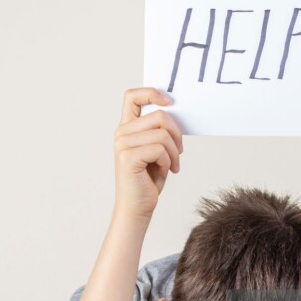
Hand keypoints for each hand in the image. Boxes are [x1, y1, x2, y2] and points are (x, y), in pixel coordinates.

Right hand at [113, 88, 182, 220]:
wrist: (137, 207)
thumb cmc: (148, 179)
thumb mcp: (155, 149)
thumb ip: (158, 130)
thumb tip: (173, 111)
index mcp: (127, 128)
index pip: (132, 96)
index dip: (151, 93)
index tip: (169, 102)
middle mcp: (122, 133)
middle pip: (159, 115)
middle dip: (176, 133)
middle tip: (179, 151)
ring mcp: (122, 144)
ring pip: (162, 133)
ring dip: (174, 151)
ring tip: (173, 164)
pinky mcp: (128, 157)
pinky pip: (159, 149)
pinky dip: (168, 160)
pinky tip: (165, 170)